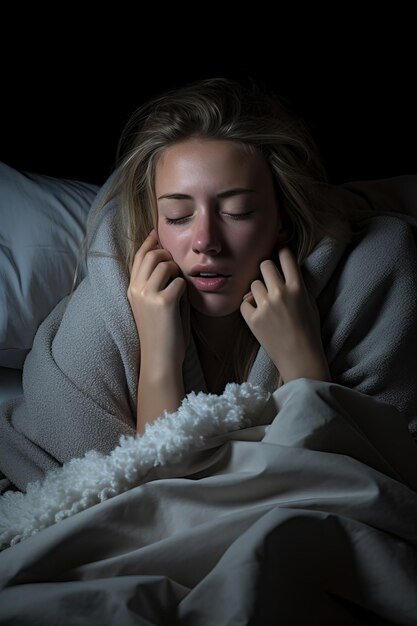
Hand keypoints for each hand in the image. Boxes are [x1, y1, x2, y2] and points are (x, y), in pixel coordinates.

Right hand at [127, 230, 189, 369]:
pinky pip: (180, 282)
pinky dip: (185, 291)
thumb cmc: (161, 334)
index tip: (156, 234)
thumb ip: (157, 284)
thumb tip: (170, 263)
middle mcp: (136, 289)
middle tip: (177, 270)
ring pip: (167, 265)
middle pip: (153, 255)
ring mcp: (148, 294)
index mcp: (131, 289)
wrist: (159, 359)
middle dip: (169, 257)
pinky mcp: (162, 302)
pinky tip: (181, 304)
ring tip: (178, 290)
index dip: (148, 243)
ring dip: (178, 273)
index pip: (139, 257)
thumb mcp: (152, 305)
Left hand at [240, 246, 330, 383]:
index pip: (285, 256)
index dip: (281, 251)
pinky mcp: (252, 318)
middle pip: (264, 265)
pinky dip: (249, 307)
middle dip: (266, 270)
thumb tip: (286, 267)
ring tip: (266, 304)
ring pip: (253, 284)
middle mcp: (280, 293)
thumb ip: (298, 285)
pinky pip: (244, 302)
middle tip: (270, 280)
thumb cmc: (309, 331)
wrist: (300, 357)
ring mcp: (264, 305)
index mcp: (297, 287)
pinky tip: (259, 315)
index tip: (279, 250)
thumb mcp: (310, 303)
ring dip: (258, 291)